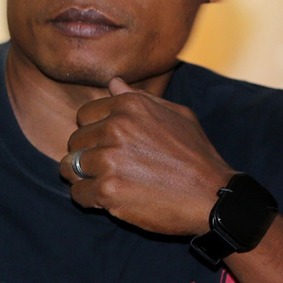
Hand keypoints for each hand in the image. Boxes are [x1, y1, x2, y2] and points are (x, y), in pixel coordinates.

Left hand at [60, 77, 232, 234]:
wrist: (213, 196)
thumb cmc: (197, 155)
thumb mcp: (176, 115)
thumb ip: (139, 99)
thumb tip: (112, 82)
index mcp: (129, 106)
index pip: (84, 115)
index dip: (94, 133)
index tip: (108, 146)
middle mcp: (116, 128)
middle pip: (75, 141)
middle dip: (87, 155)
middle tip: (109, 169)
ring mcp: (110, 159)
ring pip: (70, 167)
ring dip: (84, 178)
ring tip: (105, 183)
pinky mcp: (108, 190)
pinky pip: (78, 194)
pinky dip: (89, 199)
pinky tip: (109, 200)